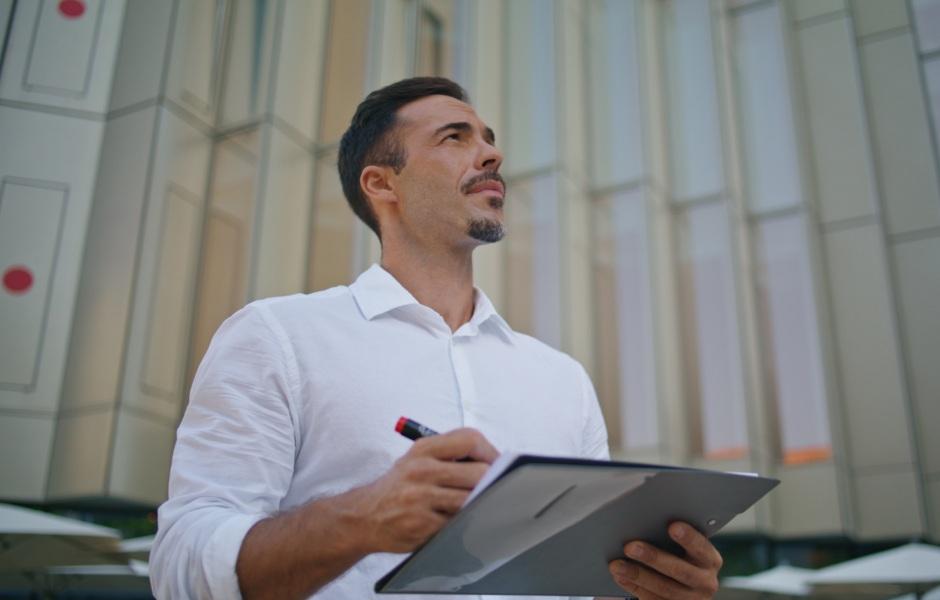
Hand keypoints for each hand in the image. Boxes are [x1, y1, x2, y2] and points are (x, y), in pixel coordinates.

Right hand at [351, 428, 498, 553]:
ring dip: (481, 505)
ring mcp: (420, 499)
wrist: (363, 516)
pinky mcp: (421, 525)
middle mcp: (421, 470)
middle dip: (493, 482)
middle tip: (499, 489)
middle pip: (478, 473)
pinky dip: (467, 523)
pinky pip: (458, 524)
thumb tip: (496, 464)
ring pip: (471, 500)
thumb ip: (451, 456)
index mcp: (423, 449)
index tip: (498, 464)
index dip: (491, 452)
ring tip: (484, 506)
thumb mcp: (417, 459)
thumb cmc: (400, 487)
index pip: (469, 439)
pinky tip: (466, 522)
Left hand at [607, 522, 721, 599]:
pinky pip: (651, 599)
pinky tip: (620, 576)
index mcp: (710, 560)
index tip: (673, 526)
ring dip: (637, 574)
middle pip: (679, 570)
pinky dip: (633, 586)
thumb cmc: (683, 557)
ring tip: (617, 564)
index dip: (689, 537)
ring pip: (663, 588)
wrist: (688, 588)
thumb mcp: (687, 548)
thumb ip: (675, 535)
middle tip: (630, 546)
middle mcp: (704, 581)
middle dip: (653, 557)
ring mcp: (690, 599)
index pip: (701, 547)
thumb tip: (646, 519)